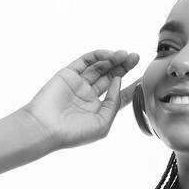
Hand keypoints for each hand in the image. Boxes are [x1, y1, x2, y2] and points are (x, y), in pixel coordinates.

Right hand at [23, 49, 140, 149]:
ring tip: (126, 55)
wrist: (45, 128)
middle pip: (111, 77)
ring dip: (113, 60)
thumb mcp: (103, 123)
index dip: (131, 86)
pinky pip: (85, 60)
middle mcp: (89, 96)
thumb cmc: (73, 133)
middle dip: (124, 67)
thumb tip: (119, 82)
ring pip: (99, 67)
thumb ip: (114, 103)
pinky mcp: (68, 73)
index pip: (118, 95)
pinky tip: (110, 55)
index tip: (143, 78)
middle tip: (136, 57)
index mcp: (98, 110)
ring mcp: (78, 83)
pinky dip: (98, 55)